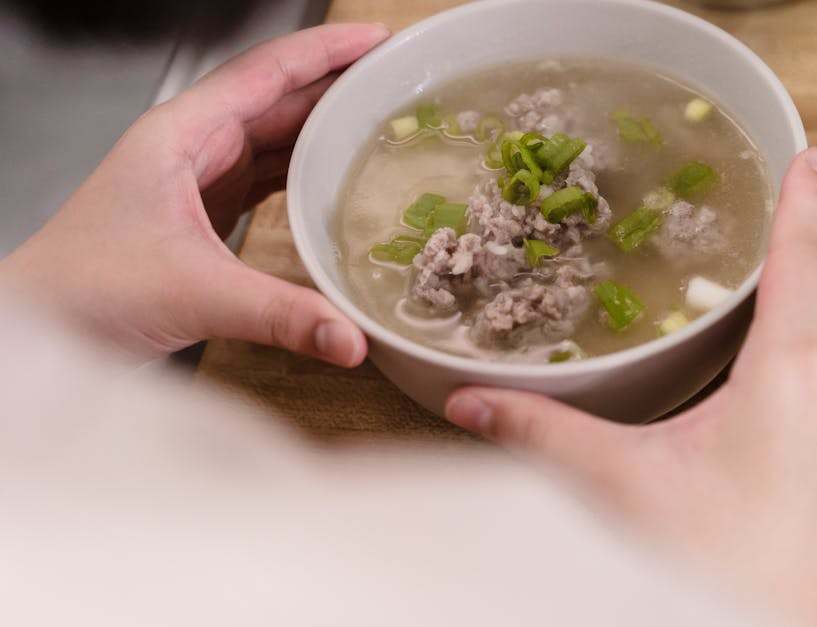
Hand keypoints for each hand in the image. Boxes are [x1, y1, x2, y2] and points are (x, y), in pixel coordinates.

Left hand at [0, 24, 388, 365]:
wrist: (39, 330)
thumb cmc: (83, 292)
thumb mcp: (195, 294)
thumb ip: (282, 315)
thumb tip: (352, 338)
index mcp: (181, 136)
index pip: (266, 73)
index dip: (326, 52)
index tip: (378, 41)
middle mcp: (190, 147)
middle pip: (278, 100)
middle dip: (338, 88)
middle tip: (399, 83)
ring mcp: (196, 179)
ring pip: (274, 139)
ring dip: (325, 130)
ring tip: (380, 125)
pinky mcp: (202, 214)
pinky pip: (266, 178)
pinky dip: (306, 174)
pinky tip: (337, 181)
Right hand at [443, 149, 816, 624]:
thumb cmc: (732, 577)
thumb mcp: (626, 490)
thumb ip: (545, 435)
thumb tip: (473, 405)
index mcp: (797, 371)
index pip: (803, 253)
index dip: (802, 195)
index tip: (806, 154)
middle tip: (809, 178)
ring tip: (806, 249)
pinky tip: (814, 344)